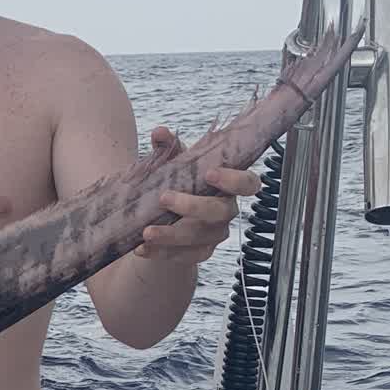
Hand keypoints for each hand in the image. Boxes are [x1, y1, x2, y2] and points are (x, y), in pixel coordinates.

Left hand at [140, 124, 257, 263]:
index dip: (233, 180)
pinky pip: (184, 257)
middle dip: (192, 206)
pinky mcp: (199, 253)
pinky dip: (161, 253)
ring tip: (146, 231)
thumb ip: (169, 147)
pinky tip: (141, 248)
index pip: (248, 184)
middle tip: (164, 198)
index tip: (210, 173)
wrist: (168, 216)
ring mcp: (214, 235)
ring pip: (199, 238)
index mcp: (229, 186)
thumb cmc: (180, 183)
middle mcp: (226, 211)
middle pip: (218, 212)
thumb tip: (159, 132)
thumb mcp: (175, 163)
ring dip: (171, 235)